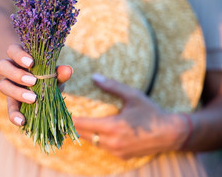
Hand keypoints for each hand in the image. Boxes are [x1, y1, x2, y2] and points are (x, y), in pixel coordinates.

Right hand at [0, 44, 72, 125]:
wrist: (42, 87)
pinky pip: (9, 108)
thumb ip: (59, 72)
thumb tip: (67, 70)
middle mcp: (10, 69)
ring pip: (2, 85)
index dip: (19, 55)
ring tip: (33, 98)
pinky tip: (22, 121)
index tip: (31, 63)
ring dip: (16, 92)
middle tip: (33, 81)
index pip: (13, 50)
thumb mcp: (53, 72)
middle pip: (2, 66)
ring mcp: (8, 85)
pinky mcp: (11, 101)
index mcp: (19, 57)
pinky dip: (14, 115)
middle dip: (17, 74)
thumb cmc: (47, 74)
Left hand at [73, 74, 188, 159]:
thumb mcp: (132, 95)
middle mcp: (112, 142)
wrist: (171, 134)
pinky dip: (96, 139)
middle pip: (83, 134)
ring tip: (77, 121)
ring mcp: (116, 151)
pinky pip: (102, 147)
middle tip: (65, 115)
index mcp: (113, 127)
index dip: (70, 119)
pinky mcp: (121, 156)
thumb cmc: (151, 112)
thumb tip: (94, 76)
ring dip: (84, 133)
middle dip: (74, 125)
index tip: (61, 112)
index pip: (82, 124)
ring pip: (92, 142)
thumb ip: (112, 86)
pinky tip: (96, 130)